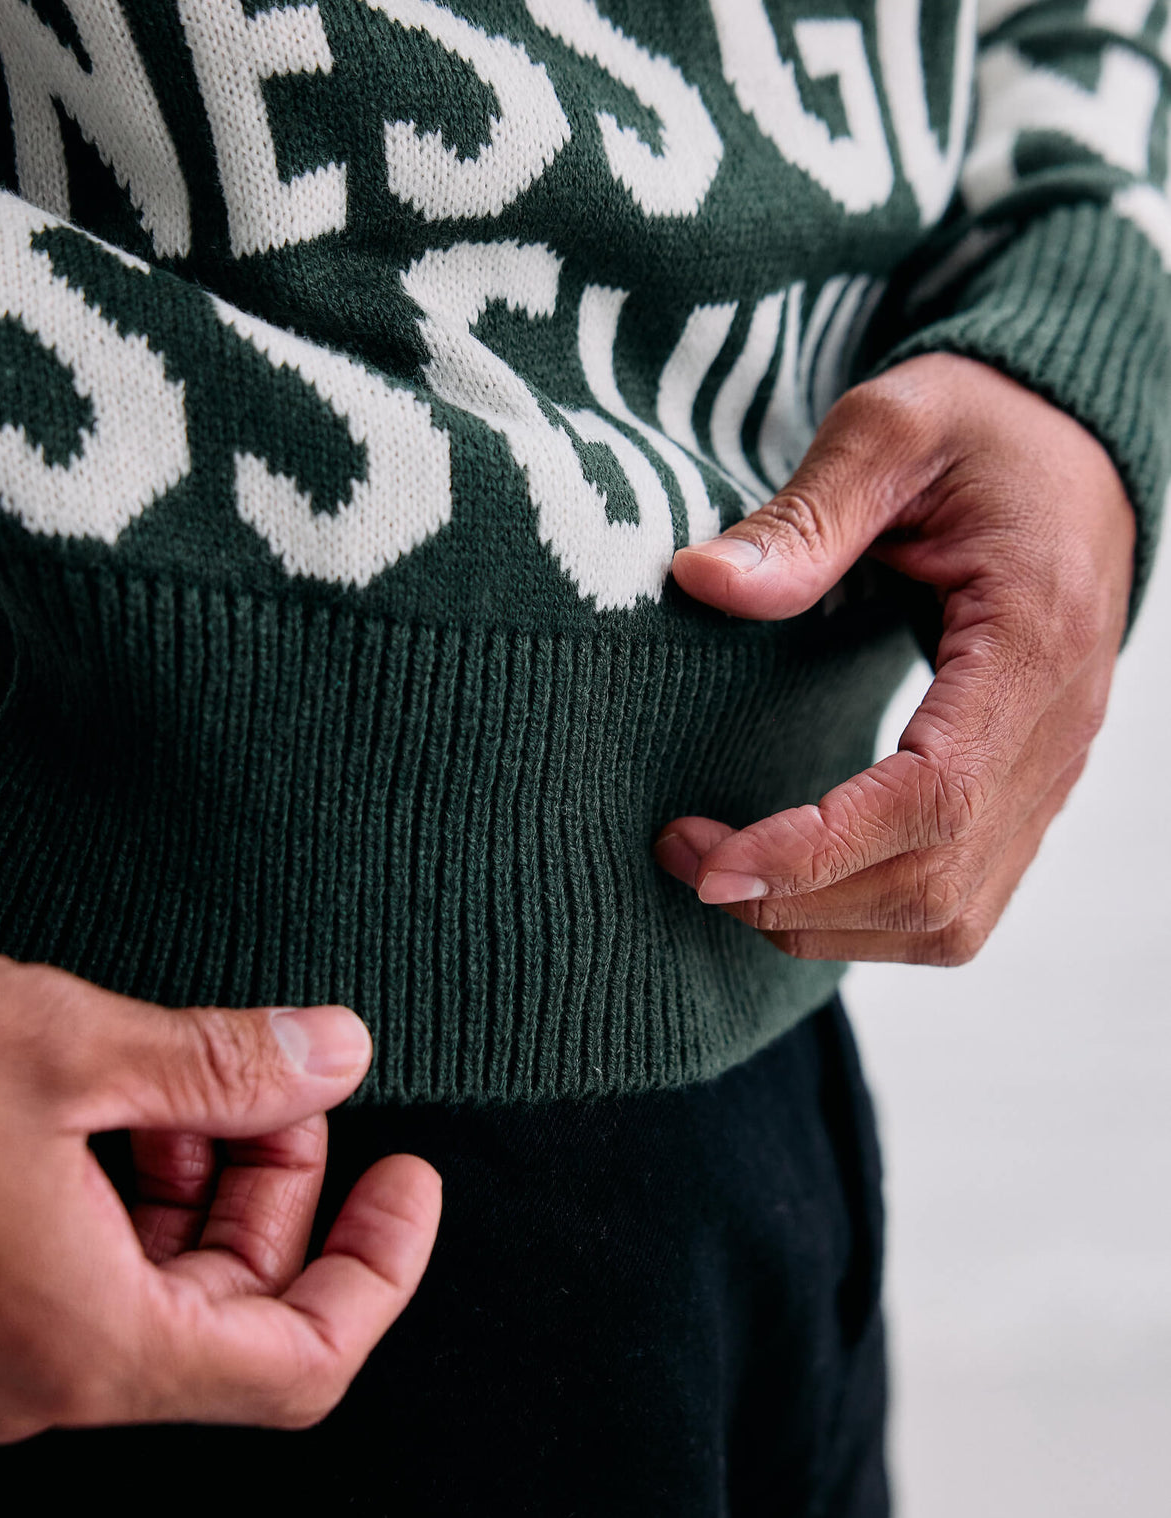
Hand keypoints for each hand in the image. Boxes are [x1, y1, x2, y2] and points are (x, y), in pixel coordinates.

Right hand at [0, 945, 440, 1442]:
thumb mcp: (69, 1051)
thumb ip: (224, 1065)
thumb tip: (338, 1054)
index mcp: (89, 1344)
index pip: (303, 1363)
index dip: (382, 1268)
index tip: (409, 1183)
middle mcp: (40, 1378)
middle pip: (236, 1310)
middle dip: (283, 1185)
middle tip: (292, 1081)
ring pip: (159, 1287)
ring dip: (206, 1177)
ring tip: (200, 1075)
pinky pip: (85, 1275)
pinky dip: (130, 1191)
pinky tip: (132, 1104)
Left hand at [654, 354, 1134, 965]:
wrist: (1071, 450)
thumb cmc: (981, 432)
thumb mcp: (892, 430)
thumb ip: (805, 513)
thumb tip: (701, 583)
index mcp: (1032, 643)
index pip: (935, 799)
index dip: (820, 850)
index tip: (710, 862)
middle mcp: (1055, 731)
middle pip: (936, 884)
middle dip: (798, 898)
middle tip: (686, 857)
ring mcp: (1050, 772)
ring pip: (950, 918)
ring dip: (828, 922)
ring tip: (726, 875)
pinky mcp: (1026, 789)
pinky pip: (961, 899)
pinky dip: (870, 917)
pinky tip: (797, 878)